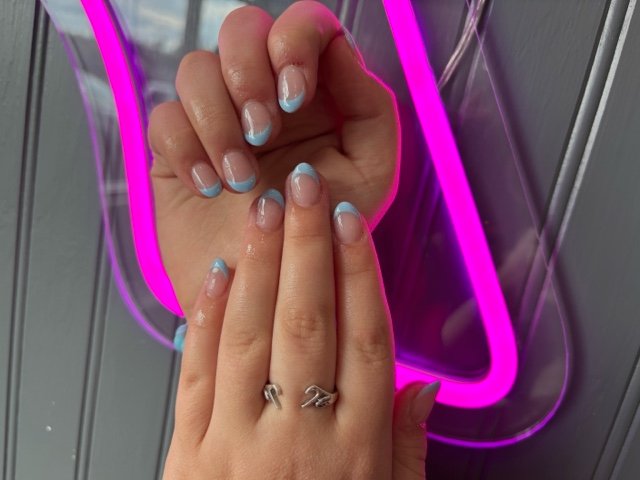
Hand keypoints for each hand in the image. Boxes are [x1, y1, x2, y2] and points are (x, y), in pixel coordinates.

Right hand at [148, 1, 398, 312]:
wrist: (270, 292)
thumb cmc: (325, 233)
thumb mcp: (370, 174)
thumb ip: (370, 108)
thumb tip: (337, 52)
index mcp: (316, 92)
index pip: (303, 23)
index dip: (295, 43)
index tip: (294, 96)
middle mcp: (265, 94)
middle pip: (242, 27)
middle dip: (248, 73)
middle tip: (263, 133)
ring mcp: (218, 118)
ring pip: (196, 68)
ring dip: (218, 121)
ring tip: (240, 179)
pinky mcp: (178, 146)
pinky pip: (164, 117)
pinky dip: (187, 149)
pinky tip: (211, 187)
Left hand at [163, 164, 436, 478]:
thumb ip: (407, 449)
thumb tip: (428, 389)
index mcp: (356, 450)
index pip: (366, 340)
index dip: (360, 274)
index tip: (352, 225)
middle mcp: (300, 436)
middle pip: (307, 321)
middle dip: (307, 245)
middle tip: (305, 189)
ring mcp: (238, 443)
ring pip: (251, 334)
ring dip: (258, 265)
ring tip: (264, 213)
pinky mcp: (188, 453)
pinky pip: (197, 373)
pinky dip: (205, 318)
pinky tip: (216, 275)